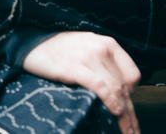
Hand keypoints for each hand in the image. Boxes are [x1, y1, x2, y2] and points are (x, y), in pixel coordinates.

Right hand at [23, 32, 140, 133]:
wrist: (30, 41)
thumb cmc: (60, 49)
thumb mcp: (89, 48)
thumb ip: (104, 64)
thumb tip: (118, 91)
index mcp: (109, 44)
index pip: (132, 75)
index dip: (133, 96)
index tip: (129, 112)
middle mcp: (103, 49)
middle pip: (125, 86)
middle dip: (131, 113)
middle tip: (134, 132)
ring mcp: (89, 57)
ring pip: (115, 88)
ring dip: (124, 114)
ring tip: (128, 132)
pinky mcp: (73, 67)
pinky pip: (99, 85)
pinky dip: (110, 100)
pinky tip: (114, 112)